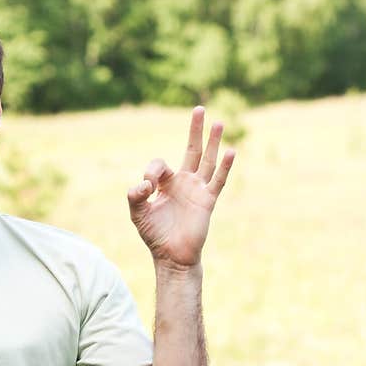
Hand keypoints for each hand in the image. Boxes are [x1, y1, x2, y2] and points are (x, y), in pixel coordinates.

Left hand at [127, 106, 235, 268]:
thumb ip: (134, 195)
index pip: (160, 164)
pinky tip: (230, 151)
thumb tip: (145, 184)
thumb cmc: (154, 235)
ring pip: (207, 160)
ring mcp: (197, 190)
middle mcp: (184, 183)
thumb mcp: (137, 213)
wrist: (172, 256)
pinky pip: (218, 180)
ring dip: (212, 142)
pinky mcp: (207, 200)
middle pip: (191, 150)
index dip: (152, 171)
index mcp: (166, 184)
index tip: (147, 187)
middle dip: (194, 130)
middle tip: (199, 109)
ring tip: (218, 122)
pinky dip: (224, 166)